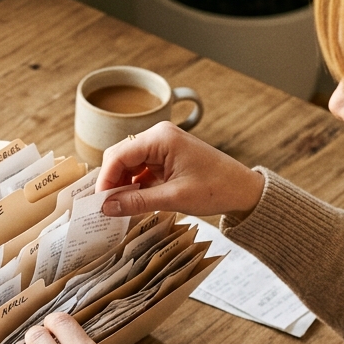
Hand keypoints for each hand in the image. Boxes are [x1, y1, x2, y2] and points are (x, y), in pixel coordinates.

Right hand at [98, 120, 263, 217]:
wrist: (244, 189)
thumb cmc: (216, 189)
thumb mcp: (174, 198)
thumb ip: (137, 201)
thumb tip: (106, 207)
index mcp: (160, 138)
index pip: (118, 155)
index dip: (105, 180)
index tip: (99, 203)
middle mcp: (158, 136)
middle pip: (120, 157)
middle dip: (112, 182)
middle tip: (107, 208)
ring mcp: (162, 146)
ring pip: (128, 164)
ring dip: (123, 185)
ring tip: (120, 208)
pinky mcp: (166, 157)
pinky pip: (141, 169)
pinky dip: (134, 185)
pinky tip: (134, 201)